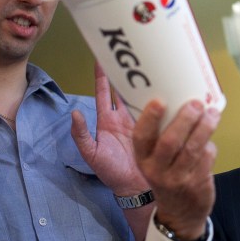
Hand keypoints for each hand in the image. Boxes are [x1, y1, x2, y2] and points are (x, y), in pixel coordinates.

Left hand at [71, 62, 150, 194]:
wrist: (135, 187)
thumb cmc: (111, 172)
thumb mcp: (92, 154)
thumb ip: (81, 135)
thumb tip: (74, 113)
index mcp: (107, 120)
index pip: (103, 92)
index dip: (101, 75)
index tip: (101, 57)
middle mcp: (124, 117)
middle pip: (124, 89)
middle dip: (126, 72)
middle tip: (130, 53)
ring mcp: (141, 121)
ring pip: (141, 96)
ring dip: (144, 82)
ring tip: (149, 64)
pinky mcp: (156, 127)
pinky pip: (157, 109)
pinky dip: (160, 98)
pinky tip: (165, 87)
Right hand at [132, 99, 220, 240]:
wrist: (179, 215)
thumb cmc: (167, 177)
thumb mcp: (155, 162)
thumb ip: (161, 138)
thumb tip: (180, 103)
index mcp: (143, 160)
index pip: (141, 138)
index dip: (149, 118)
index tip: (159, 101)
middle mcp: (157, 170)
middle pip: (170, 141)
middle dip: (185, 119)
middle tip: (196, 104)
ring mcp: (178, 179)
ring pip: (193, 148)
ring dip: (204, 127)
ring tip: (212, 113)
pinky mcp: (197, 184)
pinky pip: (206, 158)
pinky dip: (210, 146)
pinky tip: (210, 139)